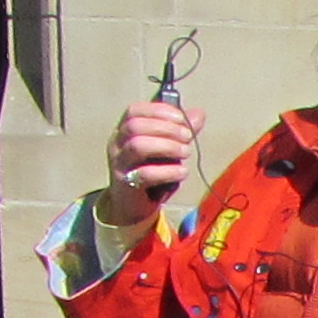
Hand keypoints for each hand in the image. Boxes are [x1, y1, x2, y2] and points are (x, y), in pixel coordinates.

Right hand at [100, 98, 201, 225]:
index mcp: (124, 130)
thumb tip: (199, 114)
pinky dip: (168, 171)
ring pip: (138, 146)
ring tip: (186, 152)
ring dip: (167, 146)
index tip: (183, 119)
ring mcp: (120, 164)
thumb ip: (179, 131)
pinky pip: (145, 174)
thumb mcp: (164, 149)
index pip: (135, 110)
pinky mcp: (127, 184)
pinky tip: (182, 171)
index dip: (159, 111)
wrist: (130, 206)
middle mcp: (118, 144)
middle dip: (166, 128)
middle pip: (136, 126)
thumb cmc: (148, 172)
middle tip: (188, 137)